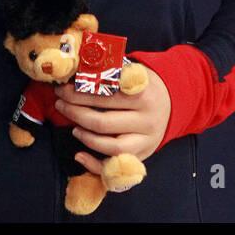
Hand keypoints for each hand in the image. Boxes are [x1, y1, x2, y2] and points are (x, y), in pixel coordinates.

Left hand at [53, 64, 170, 175]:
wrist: (173, 103)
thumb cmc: (145, 86)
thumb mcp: (135, 71)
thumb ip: (110, 70)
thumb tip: (77, 68)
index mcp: (143, 94)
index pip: (104, 95)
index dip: (80, 92)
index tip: (64, 88)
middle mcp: (146, 119)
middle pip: (102, 121)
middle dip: (75, 112)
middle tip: (60, 103)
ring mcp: (146, 140)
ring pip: (109, 145)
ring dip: (85, 136)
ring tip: (72, 126)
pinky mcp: (142, 155)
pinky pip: (115, 166)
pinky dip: (94, 164)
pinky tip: (79, 154)